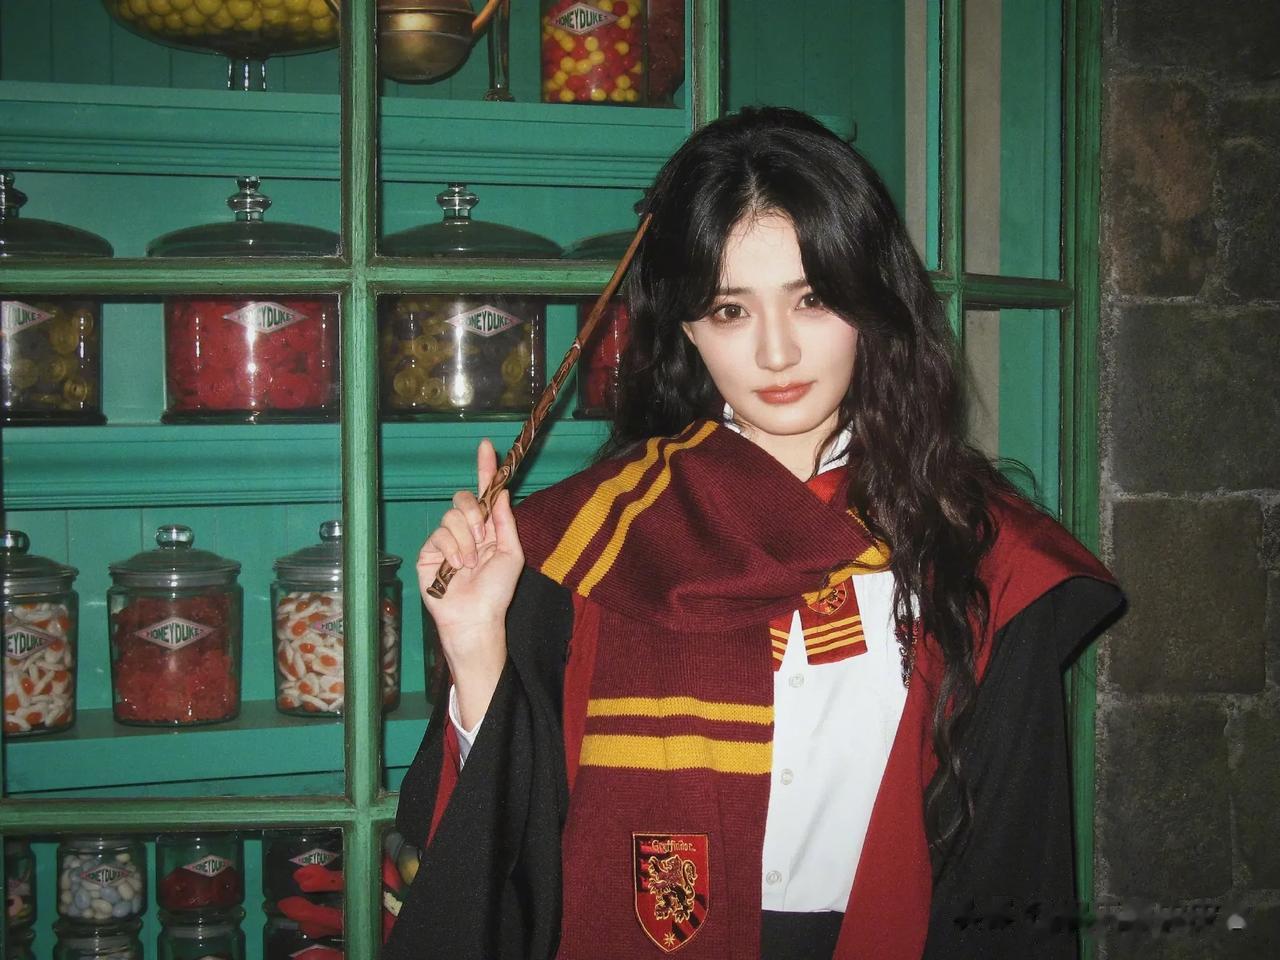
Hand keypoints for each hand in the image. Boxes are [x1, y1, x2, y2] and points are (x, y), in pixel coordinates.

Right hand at [416, 439, 523, 727]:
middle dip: (473, 515)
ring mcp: (444, 541)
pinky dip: (451, 551)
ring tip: (470, 565)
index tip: (486, 445)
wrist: (476, 616)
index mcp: (487, 528)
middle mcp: (465, 530)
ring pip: (451, 516)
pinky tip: (455, 569)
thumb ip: (504, 521)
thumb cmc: (497, 591)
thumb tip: (500, 491)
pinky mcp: (428, 553)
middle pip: (463, 498)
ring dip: (465, 541)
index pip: (484, 492)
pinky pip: (439, 535)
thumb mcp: (511, 552)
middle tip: (481, 539)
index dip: (485, 468)